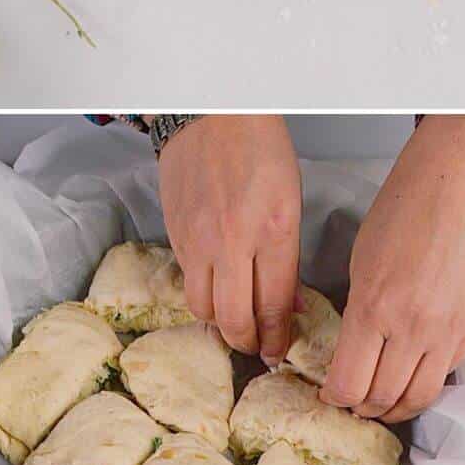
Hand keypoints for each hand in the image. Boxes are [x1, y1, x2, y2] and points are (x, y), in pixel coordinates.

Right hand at [156, 114, 301, 364]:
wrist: (212, 114)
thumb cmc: (260, 149)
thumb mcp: (290, 201)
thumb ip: (288, 256)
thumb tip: (289, 302)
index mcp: (272, 231)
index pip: (273, 304)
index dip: (276, 337)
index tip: (279, 350)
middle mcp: (232, 242)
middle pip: (233, 318)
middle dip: (248, 342)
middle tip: (257, 348)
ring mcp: (198, 240)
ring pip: (202, 308)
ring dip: (219, 323)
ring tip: (235, 323)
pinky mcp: (174, 235)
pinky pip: (186, 281)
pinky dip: (202, 294)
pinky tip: (216, 290)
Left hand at [320, 115, 464, 423]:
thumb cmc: (412, 201)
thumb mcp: (364, 257)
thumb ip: (360, 310)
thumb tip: (357, 347)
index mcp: (375, 308)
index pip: (349, 383)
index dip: (334, 397)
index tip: (328, 394)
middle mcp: (414, 328)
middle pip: (382, 398)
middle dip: (361, 407)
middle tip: (351, 403)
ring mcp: (450, 330)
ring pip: (420, 397)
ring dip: (396, 408)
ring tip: (382, 403)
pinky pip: (448, 371)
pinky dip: (427, 382)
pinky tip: (415, 375)